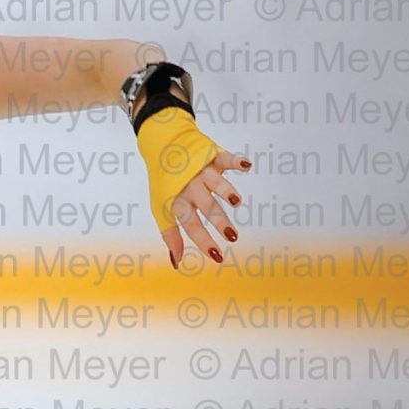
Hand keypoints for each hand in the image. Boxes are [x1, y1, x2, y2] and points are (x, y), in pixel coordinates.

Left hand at [164, 149, 252, 268]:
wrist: (163, 145)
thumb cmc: (165, 183)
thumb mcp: (161, 209)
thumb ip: (170, 235)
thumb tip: (176, 263)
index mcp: (179, 201)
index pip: (191, 224)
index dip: (204, 241)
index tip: (217, 257)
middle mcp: (191, 187)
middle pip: (207, 206)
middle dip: (219, 221)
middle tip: (232, 236)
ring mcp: (203, 171)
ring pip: (216, 182)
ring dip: (226, 190)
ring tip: (236, 201)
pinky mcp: (213, 156)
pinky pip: (226, 158)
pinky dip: (236, 161)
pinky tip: (247, 166)